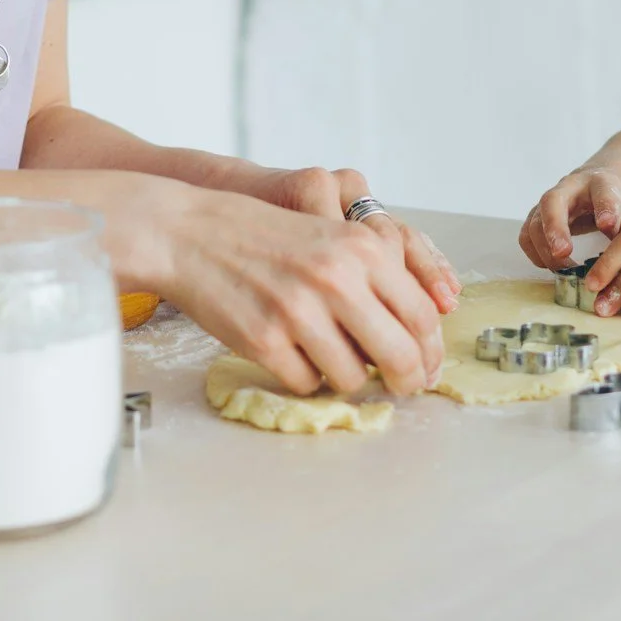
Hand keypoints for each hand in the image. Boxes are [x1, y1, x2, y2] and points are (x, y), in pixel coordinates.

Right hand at [157, 184, 447, 397]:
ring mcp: (299, 312)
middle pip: (398, 356)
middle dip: (405, 381)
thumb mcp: (331, 236)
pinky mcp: (265, 341)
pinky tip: (290, 350)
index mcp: (362, 249)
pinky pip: (306, 383)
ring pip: (351, 378)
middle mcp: (336, 279)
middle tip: (400, 387)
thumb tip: (415, 338)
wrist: (190, 233)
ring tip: (328, 355)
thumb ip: (375, 277)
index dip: (429, 353)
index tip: (426, 368)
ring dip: (346, 377)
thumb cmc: (262, 236)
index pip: (420, 316)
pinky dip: (304, 375)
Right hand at [518, 166, 620, 269]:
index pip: (603, 194)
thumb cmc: (619, 202)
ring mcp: (549, 202)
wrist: (601, 185)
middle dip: (555, 228)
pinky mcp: (538, 217)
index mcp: (601, 184)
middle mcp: (569, 187)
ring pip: (535, 222)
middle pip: (553, 202)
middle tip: (563, 252)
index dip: (605, 209)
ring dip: (544, 249)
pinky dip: (535, 254)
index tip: (607, 225)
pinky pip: (527, 236)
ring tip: (565, 269)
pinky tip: (553, 266)